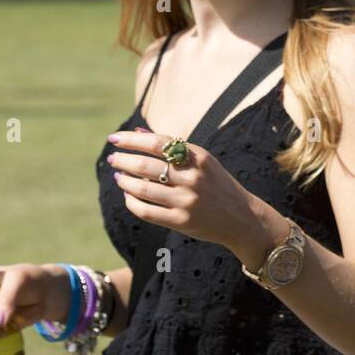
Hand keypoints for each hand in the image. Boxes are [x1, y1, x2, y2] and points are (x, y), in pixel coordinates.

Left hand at [107, 129, 282, 267]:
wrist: (241, 218)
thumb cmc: (218, 185)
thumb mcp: (202, 162)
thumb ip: (173, 147)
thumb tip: (138, 133)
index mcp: (199, 158)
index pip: (158, 143)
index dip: (132, 140)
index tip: (115, 139)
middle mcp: (193, 178)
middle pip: (147, 165)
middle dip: (123, 159)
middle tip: (113, 158)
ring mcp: (187, 201)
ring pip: (143, 188)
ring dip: (124, 180)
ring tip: (118, 176)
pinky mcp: (181, 221)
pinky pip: (146, 211)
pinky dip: (132, 202)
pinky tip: (128, 196)